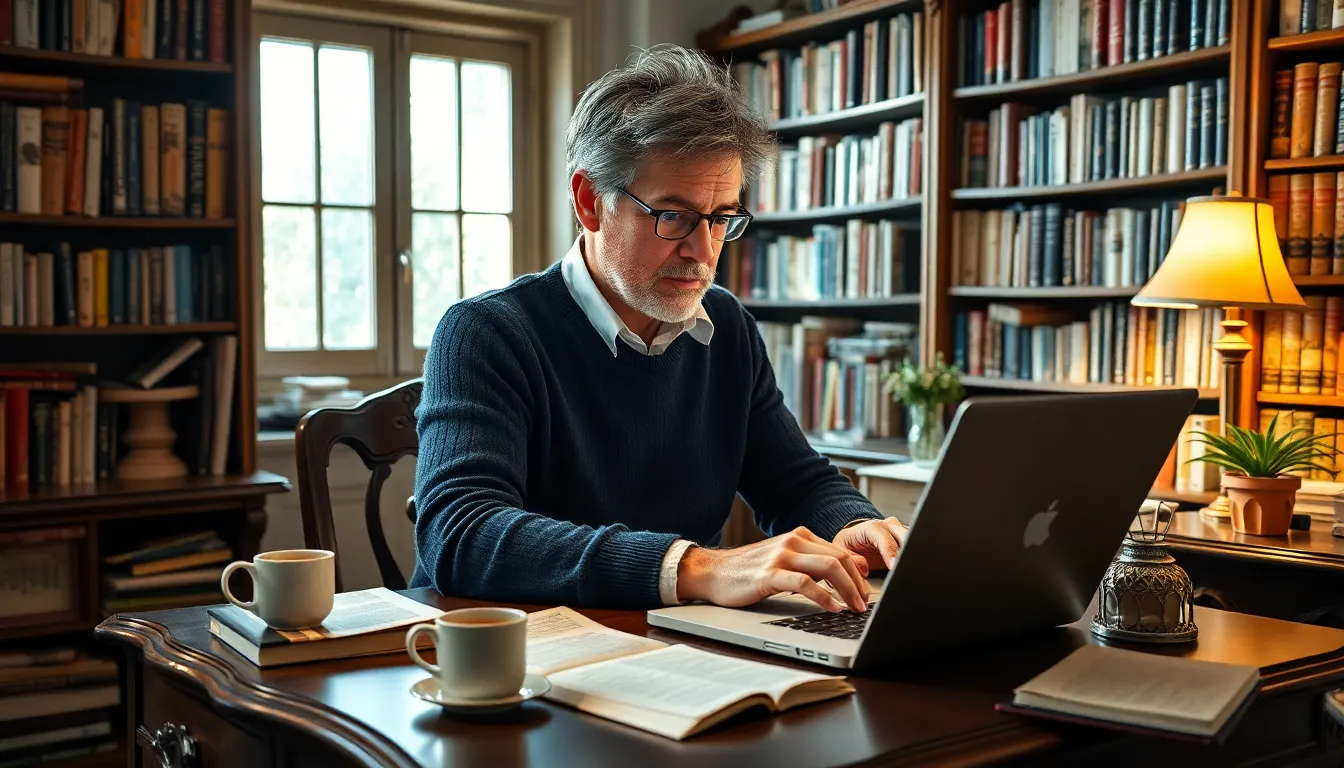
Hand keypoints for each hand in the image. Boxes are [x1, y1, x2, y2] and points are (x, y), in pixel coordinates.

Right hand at [676, 527, 869, 612]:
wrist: (713, 572)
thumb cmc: (749, 571)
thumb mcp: (785, 561)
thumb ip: (813, 562)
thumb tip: (850, 570)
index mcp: (799, 536)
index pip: (840, 552)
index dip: (858, 573)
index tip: (866, 592)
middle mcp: (793, 541)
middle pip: (839, 559)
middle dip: (857, 584)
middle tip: (864, 605)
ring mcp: (781, 556)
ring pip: (828, 568)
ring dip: (847, 590)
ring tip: (853, 608)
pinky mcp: (769, 574)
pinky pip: (805, 584)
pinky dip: (825, 597)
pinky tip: (833, 608)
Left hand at [833, 518, 909, 571]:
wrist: (855, 538)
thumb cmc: (849, 545)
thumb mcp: (842, 551)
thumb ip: (851, 559)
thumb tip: (863, 567)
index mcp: (872, 527)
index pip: (885, 540)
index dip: (891, 553)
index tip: (894, 566)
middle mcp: (889, 526)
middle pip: (905, 536)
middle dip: (908, 552)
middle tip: (907, 569)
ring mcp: (900, 531)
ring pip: (914, 540)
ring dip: (914, 553)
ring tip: (914, 569)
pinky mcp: (907, 539)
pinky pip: (916, 545)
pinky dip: (916, 555)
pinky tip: (916, 567)